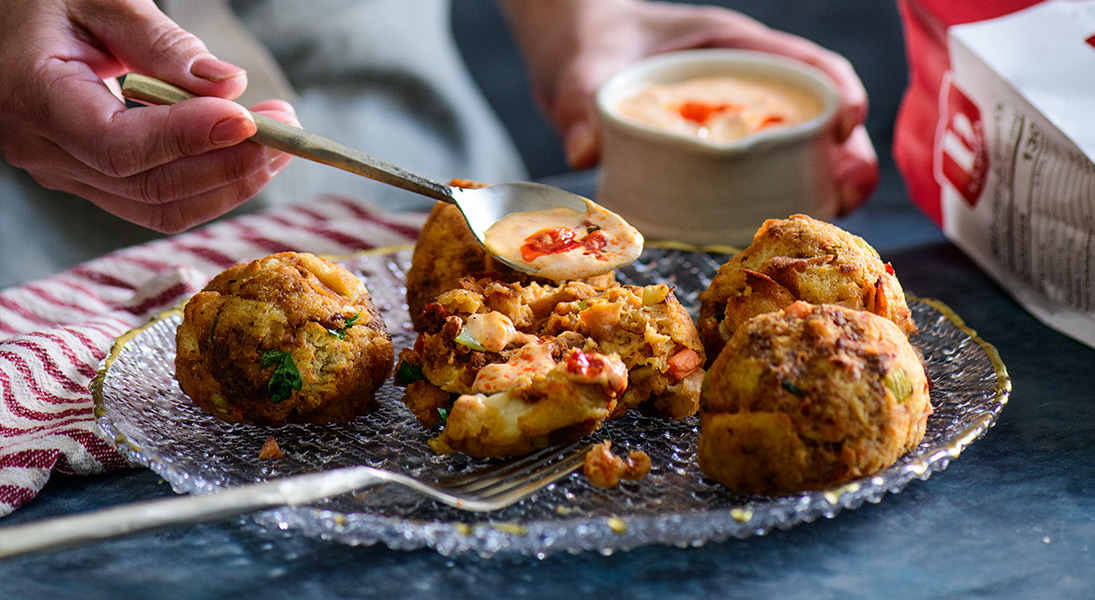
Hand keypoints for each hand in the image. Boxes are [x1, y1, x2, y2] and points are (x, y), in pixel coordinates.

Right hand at [0, 0, 298, 232]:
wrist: (6, 25)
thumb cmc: (44, 0)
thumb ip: (160, 41)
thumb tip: (229, 84)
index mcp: (33, 98)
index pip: (120, 145)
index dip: (189, 138)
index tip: (248, 118)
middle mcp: (45, 151)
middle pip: (151, 187)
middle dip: (230, 163)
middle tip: (286, 130)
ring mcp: (67, 173)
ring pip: (161, 207)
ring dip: (231, 181)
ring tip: (281, 144)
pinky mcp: (92, 179)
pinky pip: (157, 202)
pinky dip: (211, 184)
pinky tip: (248, 155)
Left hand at [500, 0, 877, 213]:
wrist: (573, 53)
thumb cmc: (589, 44)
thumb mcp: (584, 67)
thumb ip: (581, 101)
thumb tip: (583, 149)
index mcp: (730, 46)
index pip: (802, 63)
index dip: (836, 90)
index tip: (845, 124)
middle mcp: (744, 83)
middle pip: (818, 113)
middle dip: (846, 150)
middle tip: (851, 190)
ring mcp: (736, 120)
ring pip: (802, 149)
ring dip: (827, 180)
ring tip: (838, 215)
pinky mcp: (719, 154)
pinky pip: (766, 174)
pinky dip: (787, 197)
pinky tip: (788, 227)